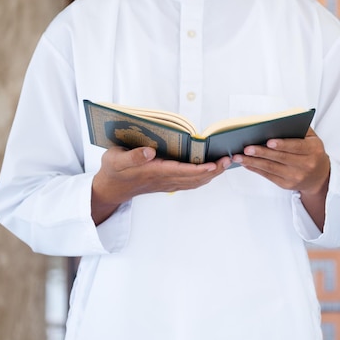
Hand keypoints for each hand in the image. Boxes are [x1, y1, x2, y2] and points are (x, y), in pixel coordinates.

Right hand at [91, 146, 230, 224]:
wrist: (111, 188)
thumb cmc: (113, 170)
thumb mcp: (115, 159)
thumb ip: (132, 156)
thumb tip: (150, 151)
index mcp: (154, 172)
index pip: (182, 172)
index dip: (200, 169)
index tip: (214, 164)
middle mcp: (164, 179)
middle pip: (194, 178)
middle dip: (213, 170)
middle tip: (228, 159)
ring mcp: (167, 183)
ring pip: (195, 182)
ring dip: (211, 174)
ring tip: (225, 163)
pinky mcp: (168, 183)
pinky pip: (190, 183)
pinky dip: (203, 177)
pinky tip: (212, 170)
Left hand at [232, 128, 329, 229]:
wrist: (319, 176)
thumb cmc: (312, 152)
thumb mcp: (312, 138)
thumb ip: (299, 128)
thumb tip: (278, 122)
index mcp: (313, 150)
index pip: (296, 146)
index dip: (282, 144)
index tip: (268, 141)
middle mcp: (306, 165)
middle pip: (280, 158)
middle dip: (261, 153)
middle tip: (246, 148)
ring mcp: (296, 177)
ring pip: (271, 168)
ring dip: (253, 162)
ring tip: (239, 156)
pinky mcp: (286, 184)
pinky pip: (268, 176)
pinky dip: (255, 169)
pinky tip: (246, 163)